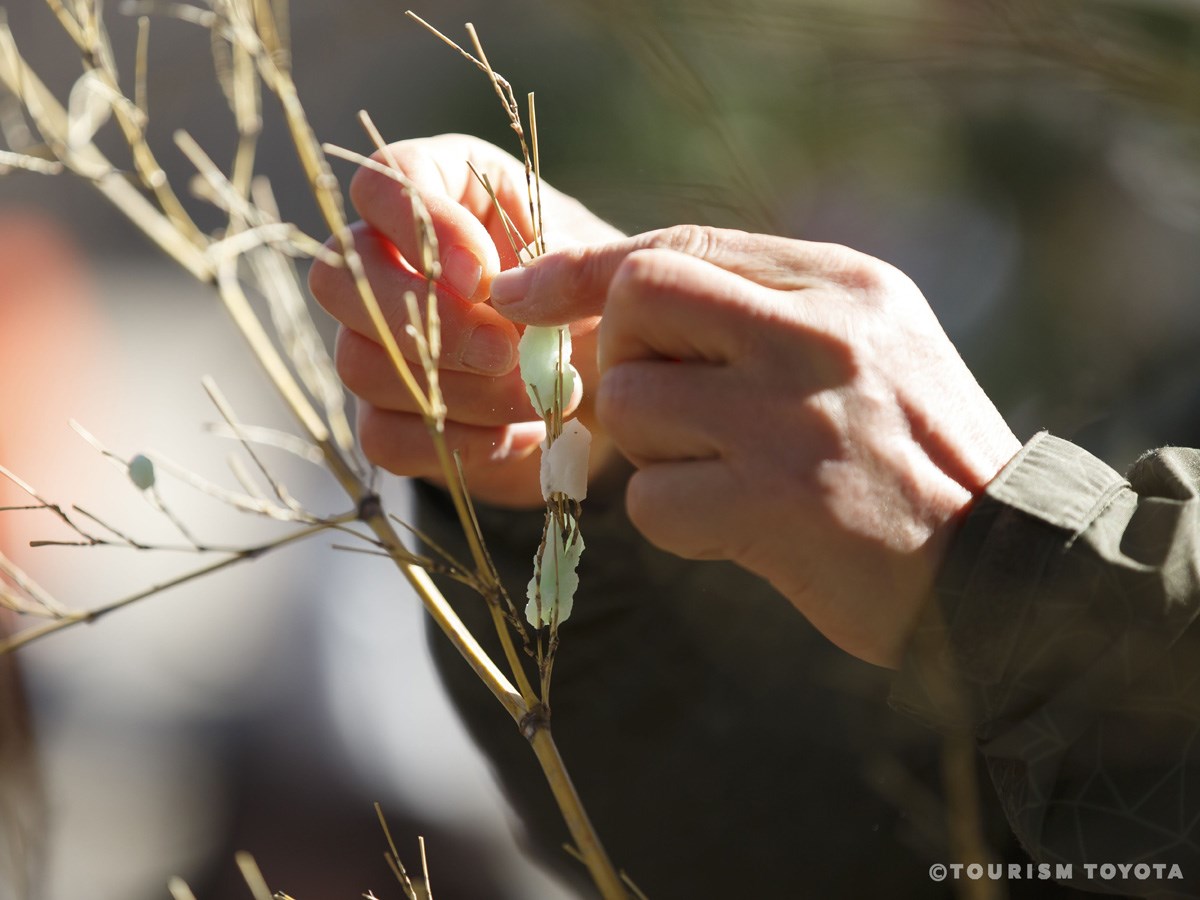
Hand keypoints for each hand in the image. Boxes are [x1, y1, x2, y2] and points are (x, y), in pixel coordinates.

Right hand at [308, 135, 621, 506]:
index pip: (381, 181)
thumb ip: (562, 260)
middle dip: (426, 321)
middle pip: (338, 278)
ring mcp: (377, 340)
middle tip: (505, 349)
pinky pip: (383, 436)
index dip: (419, 227)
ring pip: (359, 363)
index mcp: (443, 189)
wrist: (618, 372)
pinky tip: (521, 433)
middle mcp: (389, 260)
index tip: (483, 275)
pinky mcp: (389, 415)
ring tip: (536, 393)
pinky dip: (458, 441)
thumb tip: (498, 289)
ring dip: (456, 390)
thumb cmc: (598, 295)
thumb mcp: (600, 262)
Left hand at [487, 226, 1021, 666]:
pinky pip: (650, 498)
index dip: (584, 268)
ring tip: (726, 476)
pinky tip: (738, 531)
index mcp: (842, 287)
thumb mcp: (870, 349)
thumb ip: (764, 312)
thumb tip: (621, 300)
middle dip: (619, 355)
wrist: (1001, 574)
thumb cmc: (918, 461)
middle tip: (665, 407)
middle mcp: (816, 336)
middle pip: (637, 297)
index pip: (678, 245)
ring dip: (652, 449)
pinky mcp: (772, 506)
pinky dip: (675, 520)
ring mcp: (792, 419)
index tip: (522, 293)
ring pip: (629, 401)